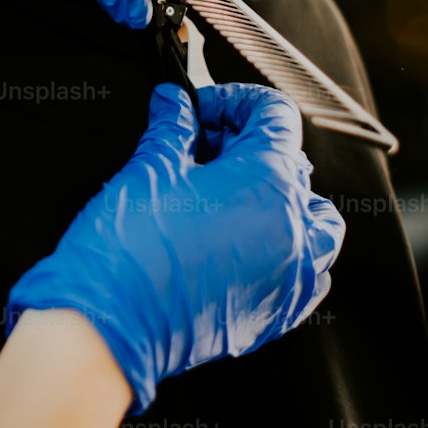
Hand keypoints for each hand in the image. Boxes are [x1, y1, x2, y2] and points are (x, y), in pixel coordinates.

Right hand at [6, 82, 345, 413]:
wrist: (112, 326)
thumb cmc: (129, 249)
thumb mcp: (149, 168)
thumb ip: (172, 127)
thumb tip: (174, 103)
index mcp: (266, 182)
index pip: (276, 115)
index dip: (236, 101)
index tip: (201, 111)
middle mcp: (293, 228)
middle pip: (292, 163)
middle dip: (246, 146)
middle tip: (197, 149)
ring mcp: (292, 275)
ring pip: (315, 220)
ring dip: (282, 197)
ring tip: (232, 197)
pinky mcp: (278, 313)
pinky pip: (308, 271)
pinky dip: (288, 249)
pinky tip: (244, 244)